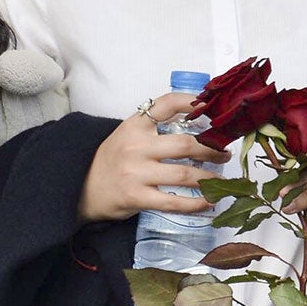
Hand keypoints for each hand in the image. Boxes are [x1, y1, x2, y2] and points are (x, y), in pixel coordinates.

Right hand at [77, 92, 208, 223]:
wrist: (82, 187)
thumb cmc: (113, 160)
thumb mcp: (128, 134)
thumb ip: (155, 127)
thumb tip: (197, 122)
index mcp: (134, 125)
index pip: (166, 104)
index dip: (191, 102)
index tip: (211, 105)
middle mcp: (135, 146)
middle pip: (185, 144)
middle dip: (212, 150)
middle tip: (224, 154)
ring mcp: (136, 172)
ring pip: (185, 174)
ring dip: (210, 179)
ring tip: (220, 180)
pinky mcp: (137, 197)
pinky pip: (175, 201)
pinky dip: (196, 203)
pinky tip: (208, 202)